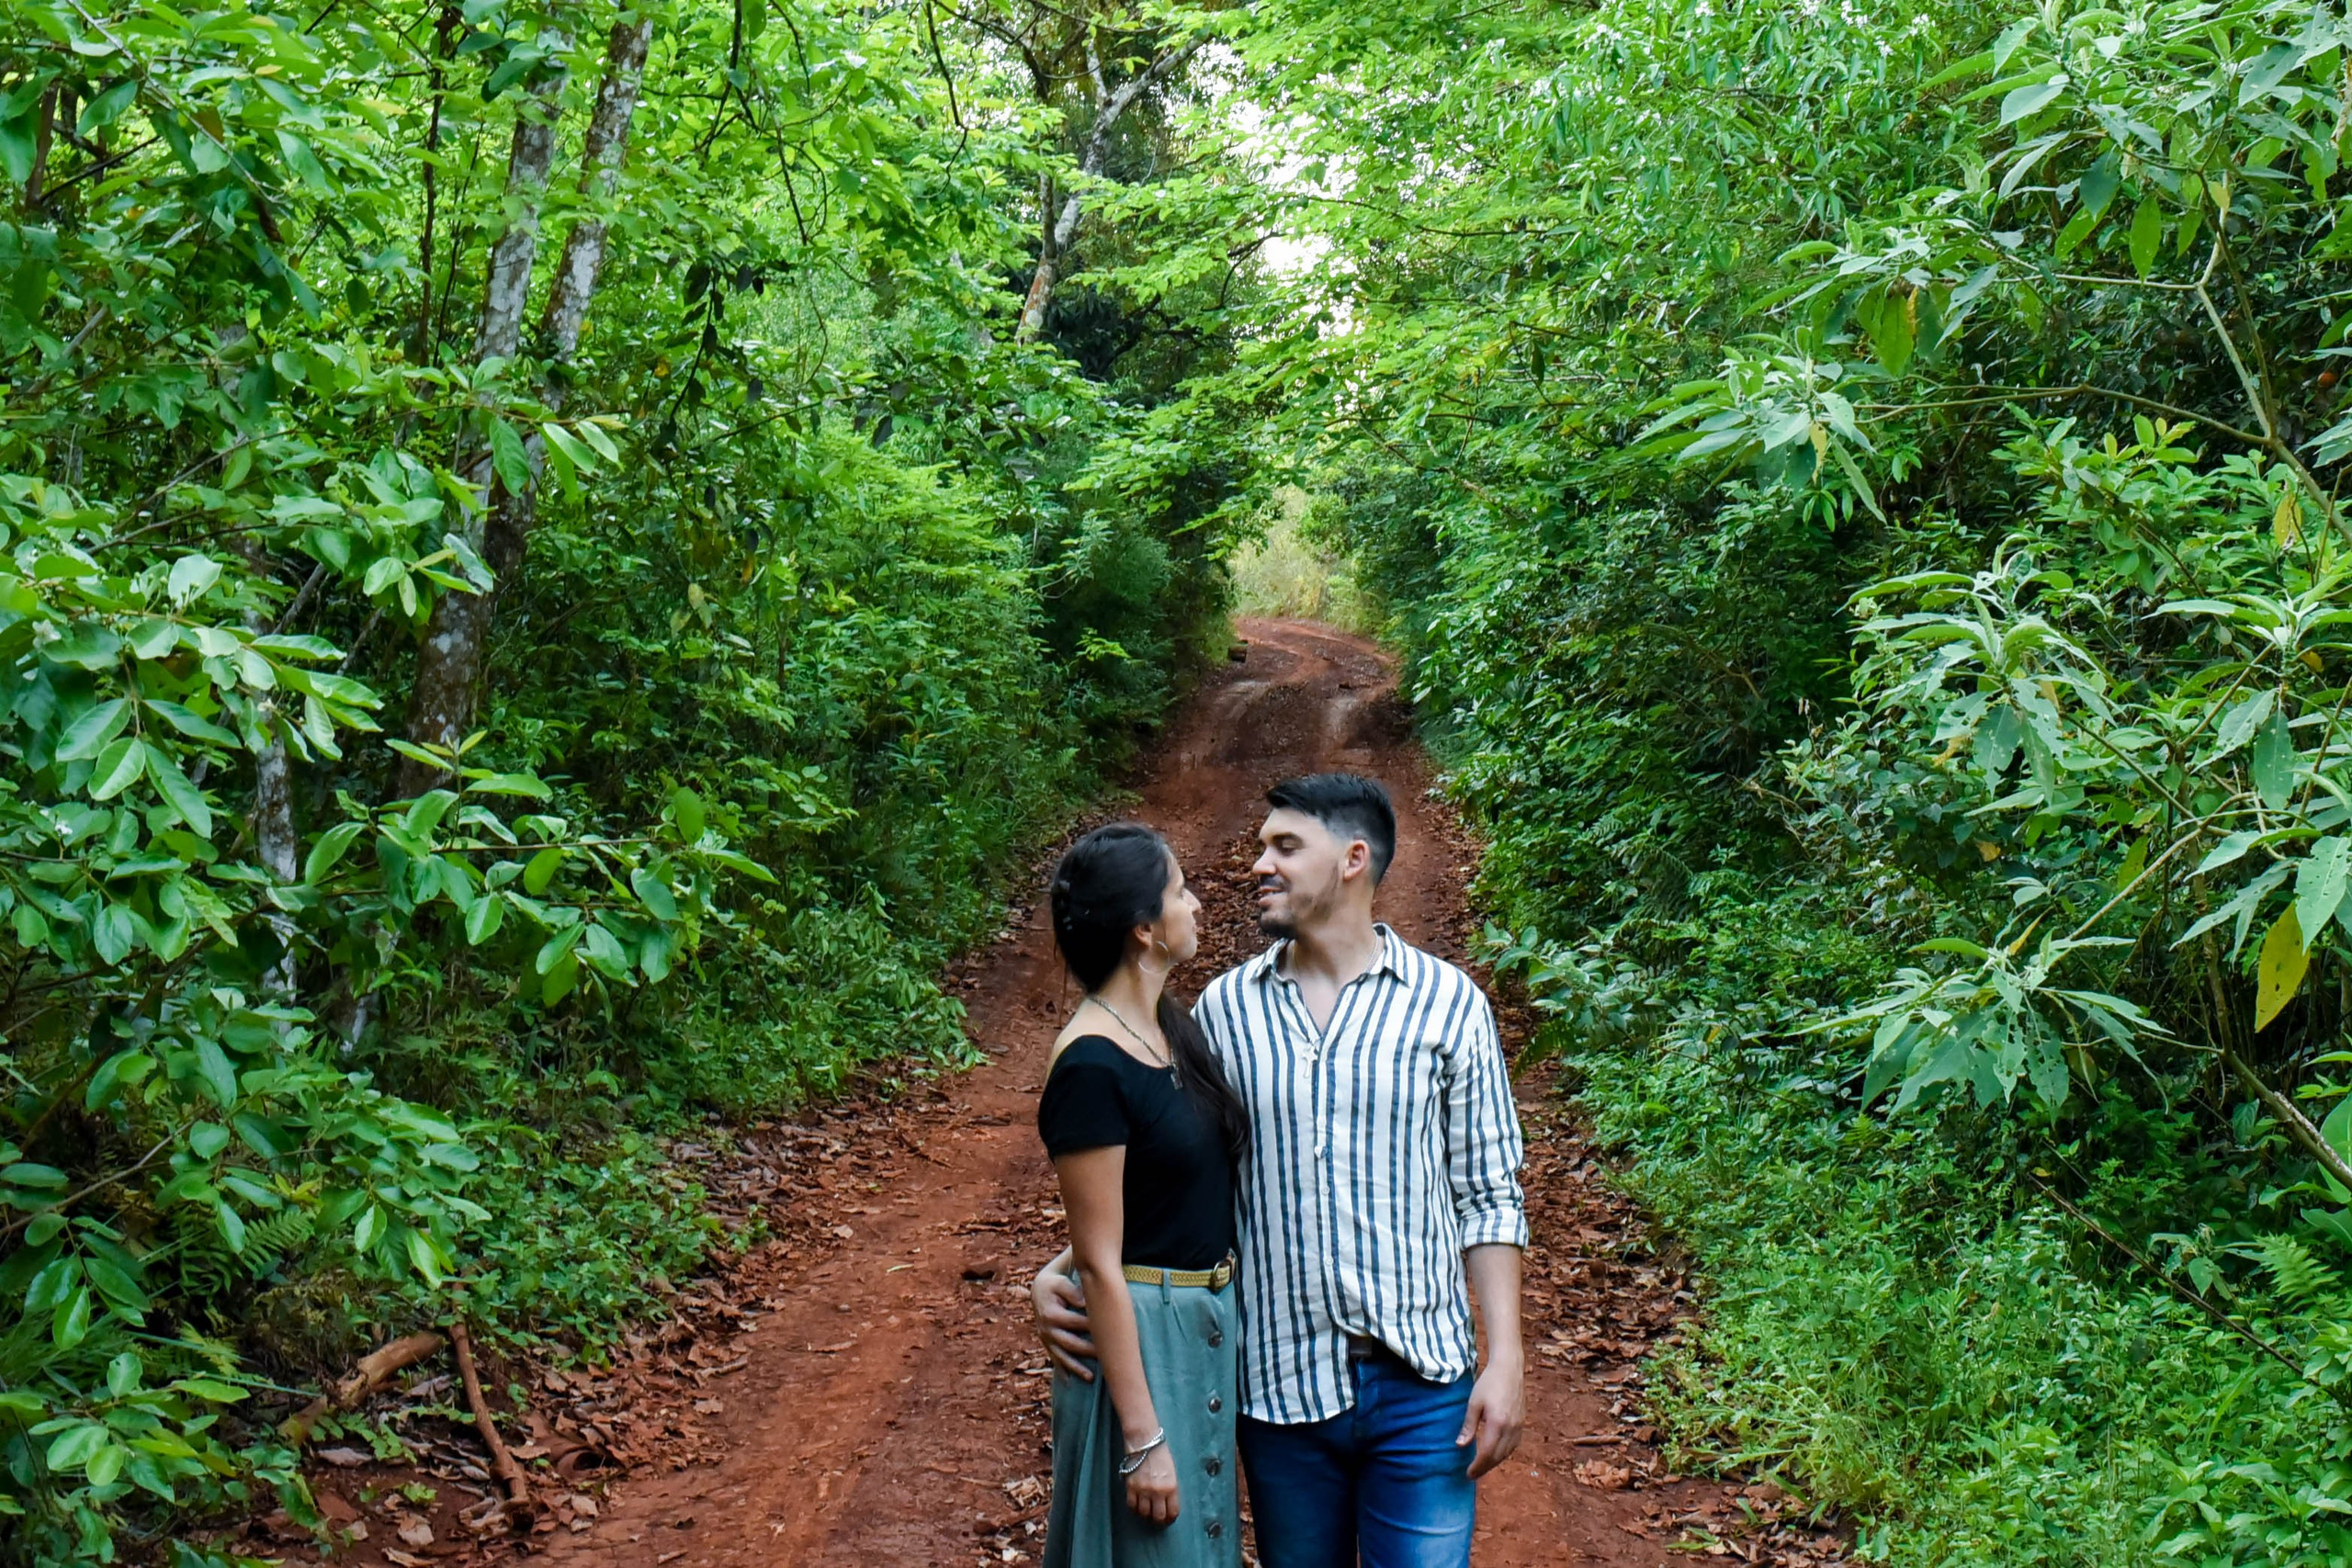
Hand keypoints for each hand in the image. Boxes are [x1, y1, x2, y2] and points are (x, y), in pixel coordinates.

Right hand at [1031, 1257, 1095, 1378]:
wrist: (1040, 1289)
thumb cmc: (1055, 1284)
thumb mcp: (1061, 1282)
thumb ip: (1072, 1291)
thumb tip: (1084, 1302)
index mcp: (1050, 1314)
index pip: (1074, 1323)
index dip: (1091, 1326)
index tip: (1108, 1332)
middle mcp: (1046, 1330)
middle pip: (1070, 1344)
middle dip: (1088, 1351)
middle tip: (1106, 1357)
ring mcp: (1046, 1339)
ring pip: (1062, 1356)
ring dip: (1076, 1368)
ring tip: (1091, 1378)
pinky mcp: (1048, 1344)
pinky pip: (1055, 1359)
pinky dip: (1063, 1371)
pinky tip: (1070, 1382)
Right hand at [1124, 1442, 1180, 1524]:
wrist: (1144, 1441)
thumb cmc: (1160, 1454)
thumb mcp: (1172, 1472)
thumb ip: (1170, 1489)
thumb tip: (1167, 1504)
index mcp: (1171, 1487)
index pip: (1172, 1511)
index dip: (1170, 1519)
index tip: (1168, 1519)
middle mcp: (1158, 1491)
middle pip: (1158, 1516)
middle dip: (1158, 1520)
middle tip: (1157, 1519)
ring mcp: (1143, 1490)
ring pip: (1144, 1513)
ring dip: (1146, 1515)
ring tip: (1146, 1513)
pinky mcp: (1131, 1486)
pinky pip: (1131, 1505)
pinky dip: (1134, 1509)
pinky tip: (1137, 1506)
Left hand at [1456, 1353, 1523, 1478]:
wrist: (1509, 1368)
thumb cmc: (1489, 1382)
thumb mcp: (1474, 1403)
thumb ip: (1468, 1425)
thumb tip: (1460, 1445)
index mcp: (1497, 1424)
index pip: (1487, 1453)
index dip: (1477, 1466)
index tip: (1468, 1474)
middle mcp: (1511, 1428)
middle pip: (1498, 1456)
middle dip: (1485, 1468)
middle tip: (1473, 1475)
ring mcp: (1519, 1426)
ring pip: (1507, 1452)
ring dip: (1494, 1462)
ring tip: (1482, 1466)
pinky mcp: (1522, 1422)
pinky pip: (1514, 1445)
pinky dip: (1504, 1453)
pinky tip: (1496, 1453)